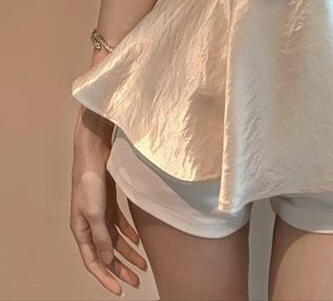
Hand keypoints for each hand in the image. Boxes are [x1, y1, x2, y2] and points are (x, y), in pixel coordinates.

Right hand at [70, 118, 146, 295]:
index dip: (106, 277)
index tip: (120, 290)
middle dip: (120, 269)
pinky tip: (139, 241)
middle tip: (136, 280)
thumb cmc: (90, 181)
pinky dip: (129, 234)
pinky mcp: (109, 204)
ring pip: (115, 241)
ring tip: (142, 264)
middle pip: (106, 254)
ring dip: (128, 253)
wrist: (95, 153)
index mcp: (81, 230)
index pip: (94, 262)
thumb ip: (102, 236)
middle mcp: (89, 225)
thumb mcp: (95, 212)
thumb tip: (107, 259)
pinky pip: (120, 225)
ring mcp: (100, 214)